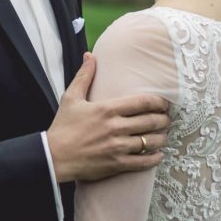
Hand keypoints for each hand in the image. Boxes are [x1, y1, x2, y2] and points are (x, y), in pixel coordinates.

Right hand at [46, 53, 169, 182]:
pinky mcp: (116, 164)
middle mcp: (116, 127)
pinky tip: (159, 155)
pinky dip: (154, 158)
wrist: (53, 157)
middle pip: (151, 121)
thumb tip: (90, 55)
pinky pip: (142, 162)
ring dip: (161, 138)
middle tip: (167, 118)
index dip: (159, 102)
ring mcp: (117, 147)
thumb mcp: (71, 97)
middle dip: (164, 119)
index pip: (143, 102)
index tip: (164, 103)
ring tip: (163, 135)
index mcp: (107, 109)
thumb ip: (84, 76)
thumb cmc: (62, 127)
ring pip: (150, 141)